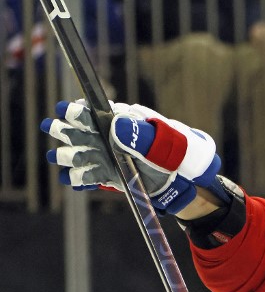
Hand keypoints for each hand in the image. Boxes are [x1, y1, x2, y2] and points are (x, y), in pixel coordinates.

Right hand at [42, 100, 224, 213]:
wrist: (186, 182)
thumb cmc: (178, 155)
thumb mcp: (164, 142)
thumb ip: (140, 134)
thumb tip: (114, 124)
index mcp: (124, 123)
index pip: (96, 113)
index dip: (78, 110)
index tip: (65, 109)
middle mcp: (111, 139)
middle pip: (82, 132)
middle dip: (65, 130)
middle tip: (50, 127)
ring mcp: (109, 157)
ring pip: (81, 154)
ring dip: (69, 156)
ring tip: (57, 157)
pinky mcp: (111, 176)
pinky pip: (90, 177)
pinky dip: (80, 179)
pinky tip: (70, 180)